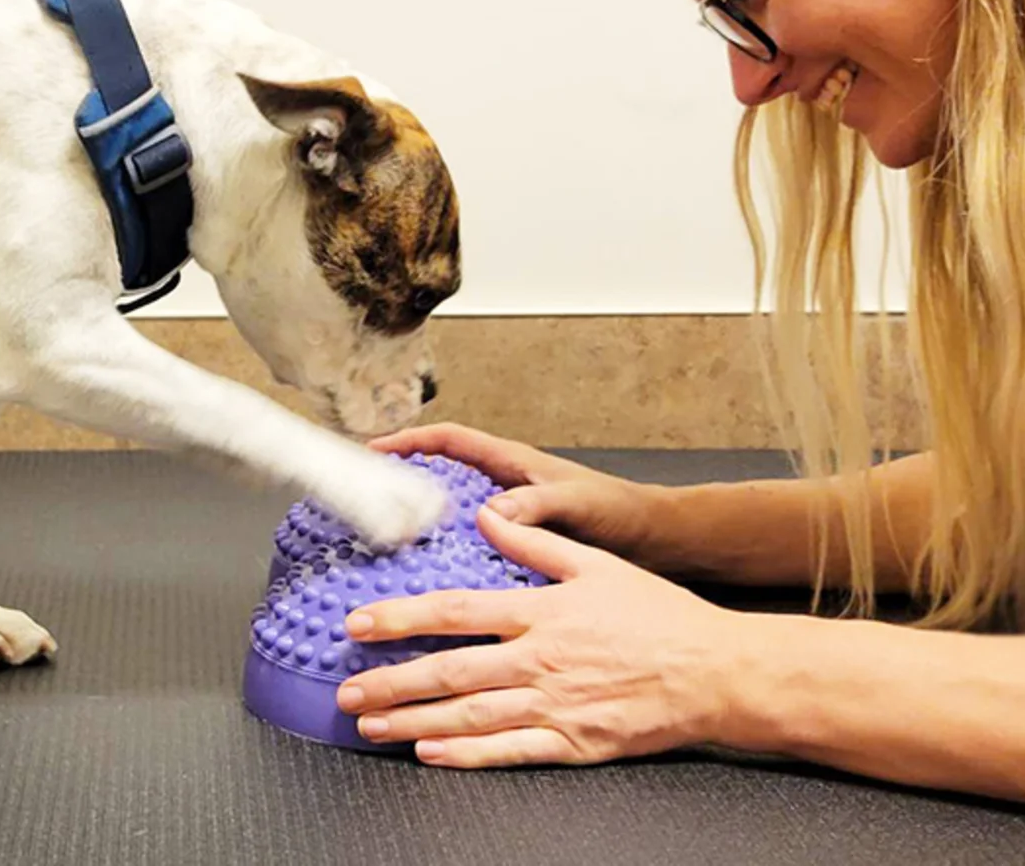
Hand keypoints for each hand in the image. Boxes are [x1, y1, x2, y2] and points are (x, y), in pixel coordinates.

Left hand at [332, 504, 761, 766]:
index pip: (455, 611)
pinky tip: (430, 754)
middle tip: (347, 688)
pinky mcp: (574, 742)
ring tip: (372, 724)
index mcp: (542, 612)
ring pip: (470, 715)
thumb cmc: (662, 618)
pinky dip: (467, 755)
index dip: (402, 618)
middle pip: (450, 670)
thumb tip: (486, 516)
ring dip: (414, 720)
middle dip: (392, 680)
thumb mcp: (599, 565)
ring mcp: (556, 704)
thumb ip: (536, 544)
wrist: (718, 673)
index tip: (359, 623)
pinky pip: (510, 751)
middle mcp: (540, 659)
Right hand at [367, 422, 678, 570]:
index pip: (451, 441)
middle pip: (441, 476)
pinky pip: (470, 547)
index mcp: (513, 465)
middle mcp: (506, 488)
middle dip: (404, 482)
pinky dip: (448, 558)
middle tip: (368, 501)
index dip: (411, 441)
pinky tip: (433, 584)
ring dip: (423, 526)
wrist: (656, 542)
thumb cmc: (621, 512)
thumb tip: (490, 513)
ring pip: (452, 515)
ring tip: (387, 549)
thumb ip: (536, 504)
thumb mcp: (577, 503)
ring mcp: (510, 517)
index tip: (375, 449)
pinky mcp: (518, 546)